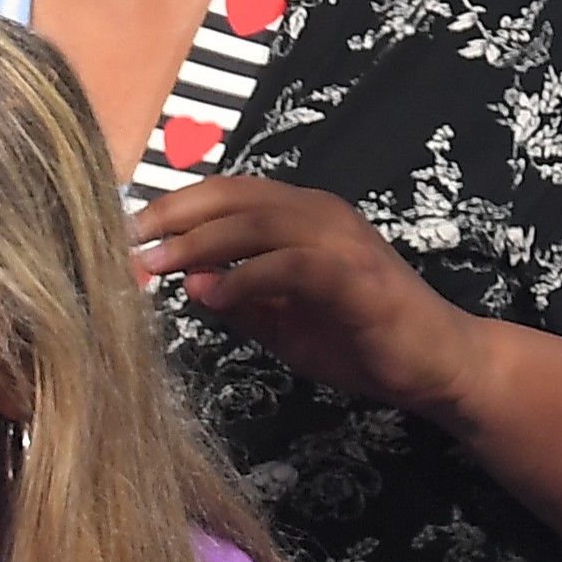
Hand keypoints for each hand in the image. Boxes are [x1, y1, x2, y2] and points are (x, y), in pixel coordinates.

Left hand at [135, 177, 485, 414]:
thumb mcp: (281, 319)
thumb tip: (186, 281)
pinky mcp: (356, 276)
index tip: (125, 236)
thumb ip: (238, 296)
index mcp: (300, 216)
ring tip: (154, 265)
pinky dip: (246, 276)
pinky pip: (292, 265)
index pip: (224, 195)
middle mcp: (319, 214)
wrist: (437, 365)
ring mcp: (341, 241)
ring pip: (257, 221)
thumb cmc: (359, 338)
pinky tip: (213, 294)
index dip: (172, 209)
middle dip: (172, 216)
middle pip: (231, 196)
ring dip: (199, 241)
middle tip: (124, 242)